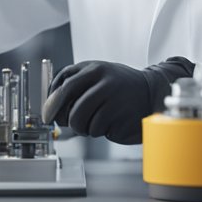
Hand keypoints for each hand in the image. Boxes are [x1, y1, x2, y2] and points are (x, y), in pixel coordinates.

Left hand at [41, 58, 193, 143]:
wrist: (153, 93)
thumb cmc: (120, 85)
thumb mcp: (98, 74)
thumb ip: (75, 83)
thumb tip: (50, 105)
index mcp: (96, 70)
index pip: (66, 86)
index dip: (52, 103)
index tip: (48, 115)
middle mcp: (105, 84)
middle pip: (74, 112)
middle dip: (68, 122)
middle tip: (71, 123)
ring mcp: (115, 102)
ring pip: (85, 125)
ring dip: (85, 128)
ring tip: (96, 120)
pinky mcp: (122, 120)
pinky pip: (99, 132)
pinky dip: (101, 130)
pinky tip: (112, 121)